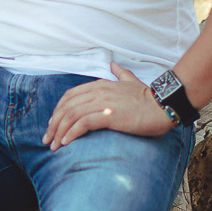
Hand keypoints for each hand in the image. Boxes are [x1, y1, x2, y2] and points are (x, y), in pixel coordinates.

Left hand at [42, 63, 175, 149]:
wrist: (163, 106)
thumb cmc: (148, 98)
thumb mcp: (130, 81)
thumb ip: (120, 73)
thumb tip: (113, 64)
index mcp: (99, 84)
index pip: (69, 96)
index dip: (57, 111)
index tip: (52, 124)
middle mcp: (98, 91)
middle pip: (66, 107)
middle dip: (53, 124)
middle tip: (48, 139)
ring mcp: (103, 103)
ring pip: (71, 116)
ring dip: (59, 132)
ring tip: (54, 145)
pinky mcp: (109, 115)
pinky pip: (83, 124)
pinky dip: (71, 133)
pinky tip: (66, 142)